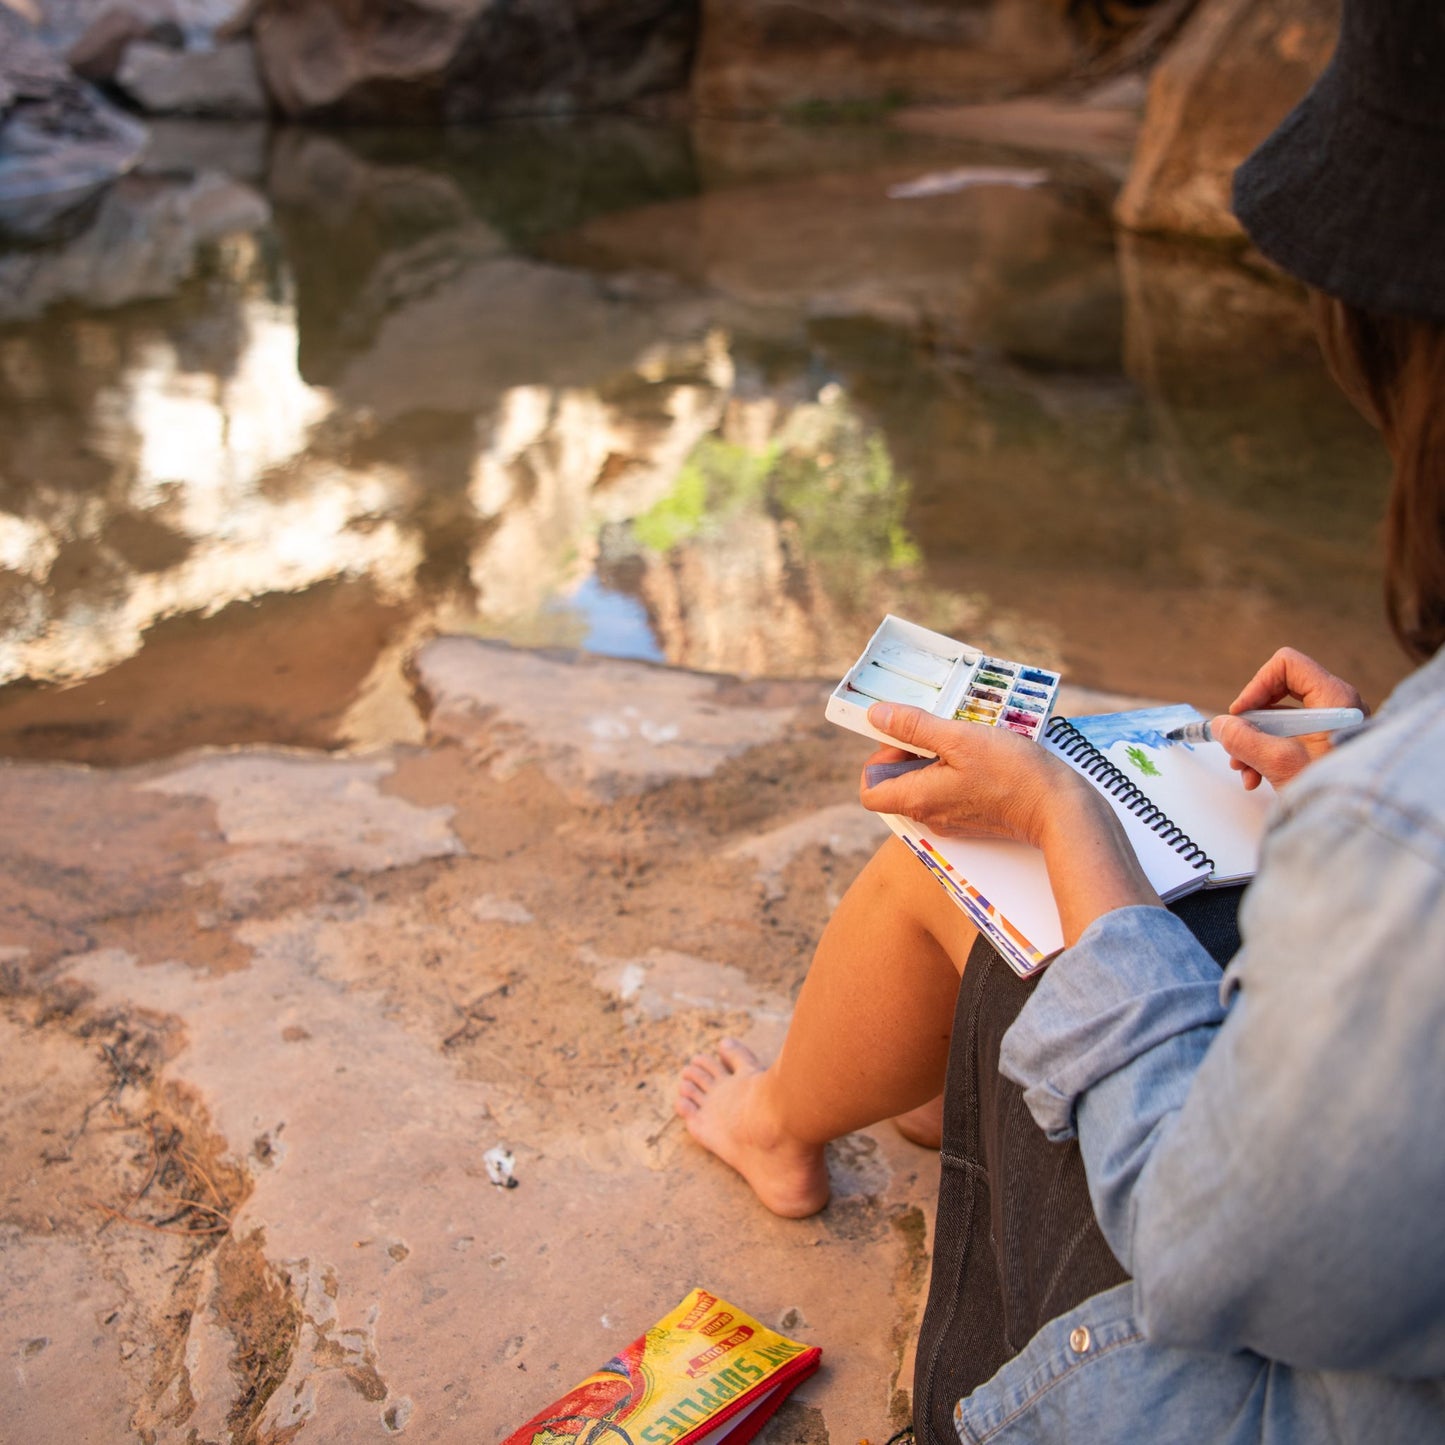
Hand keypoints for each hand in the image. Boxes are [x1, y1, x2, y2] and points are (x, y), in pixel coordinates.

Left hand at [859, 703, 1079, 847]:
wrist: (1058, 808)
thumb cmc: (1012, 773)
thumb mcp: (959, 738)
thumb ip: (914, 727)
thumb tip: (877, 716)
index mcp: (917, 800)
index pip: (869, 791)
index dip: (877, 761)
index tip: (901, 738)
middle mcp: (929, 816)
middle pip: (895, 786)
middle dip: (906, 754)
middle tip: (935, 732)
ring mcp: (950, 820)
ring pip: (922, 787)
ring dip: (931, 760)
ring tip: (959, 740)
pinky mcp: (971, 818)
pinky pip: (946, 793)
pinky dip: (951, 771)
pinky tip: (976, 755)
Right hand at [1211, 647, 1366, 790]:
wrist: (1360, 823)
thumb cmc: (1332, 790)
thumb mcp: (1279, 763)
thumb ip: (1243, 740)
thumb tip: (1220, 725)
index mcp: (1334, 698)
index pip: (1287, 665)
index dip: (1257, 685)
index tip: (1240, 715)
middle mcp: (1337, 705)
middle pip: (1280, 693)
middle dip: (1251, 722)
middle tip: (1236, 745)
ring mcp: (1334, 725)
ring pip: (1282, 719)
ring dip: (1255, 742)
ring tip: (1245, 771)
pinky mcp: (1328, 743)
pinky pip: (1291, 736)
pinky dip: (1270, 753)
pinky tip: (1257, 778)